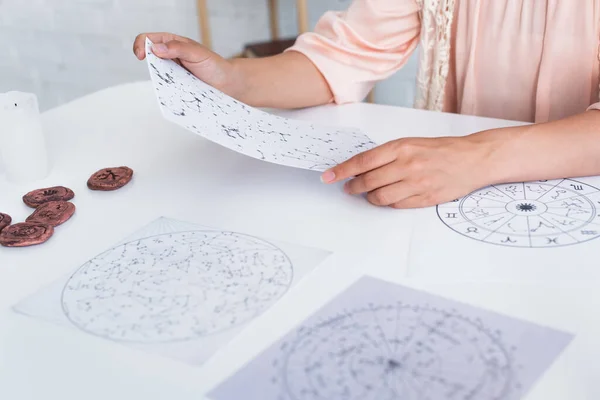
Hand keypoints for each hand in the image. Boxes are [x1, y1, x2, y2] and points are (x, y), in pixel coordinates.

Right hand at [133, 32, 245, 98]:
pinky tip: (173, 90)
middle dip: (149, 64)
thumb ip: (178, 48)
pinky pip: (165, 87)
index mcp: (172, 43)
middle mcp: (170, 56)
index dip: (141, 45)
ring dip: (158, 78)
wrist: (227, 84)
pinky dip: (165, 89)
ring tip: (172, 81)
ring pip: (156, 73)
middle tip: (158, 72)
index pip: (149, 39)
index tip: (141, 56)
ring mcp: (172, 71)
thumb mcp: (197, 53)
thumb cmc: (214, 65)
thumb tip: (156, 48)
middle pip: (149, 56)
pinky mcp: (175, 85)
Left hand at [321, 133, 498, 207]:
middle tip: (349, 188)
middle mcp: (407, 165)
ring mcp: (416, 183)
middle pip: (368, 181)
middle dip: (353, 187)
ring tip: (369, 194)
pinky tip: (390, 197)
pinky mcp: (425, 198)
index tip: (328, 176)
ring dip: (370, 197)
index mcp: (401, 147)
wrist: (472, 159)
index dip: (342, 171)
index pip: (362, 161)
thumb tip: (360, 169)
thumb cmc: (440, 150)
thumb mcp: (411, 144)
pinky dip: (388, 203)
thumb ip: (387, 156)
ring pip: (379, 197)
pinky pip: (396, 205)